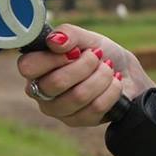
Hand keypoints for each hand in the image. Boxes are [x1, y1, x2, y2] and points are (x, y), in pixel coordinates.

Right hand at [15, 27, 142, 126]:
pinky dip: (112, 90)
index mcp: (36, 68)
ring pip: (78, 96)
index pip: (28, 67)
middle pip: (56, 82)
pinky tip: (114, 83)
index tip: (74, 51)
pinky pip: (96, 107)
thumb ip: (68, 33)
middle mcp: (41, 91)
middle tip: (97, 56)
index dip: (53, 58)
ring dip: (101, 77)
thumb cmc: (100, 54)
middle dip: (85, 65)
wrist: (127, 73)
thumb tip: (55, 41)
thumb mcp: (86, 37)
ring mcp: (58, 110)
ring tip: (108, 69)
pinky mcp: (78, 121)